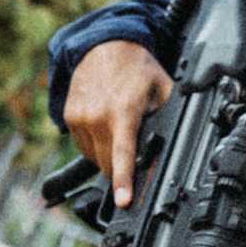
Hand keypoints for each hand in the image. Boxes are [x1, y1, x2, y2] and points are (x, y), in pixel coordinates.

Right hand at [63, 40, 172, 206]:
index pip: (123, 153)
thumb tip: (176, 144)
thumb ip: (168, 117)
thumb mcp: (163, 89)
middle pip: (108, 163)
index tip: (123, 201)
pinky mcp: (69, 117)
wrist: (104, 45)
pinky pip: (83, 146)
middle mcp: (97, 116)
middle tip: (137, 156)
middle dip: (122, 169)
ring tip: (122, 131)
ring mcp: (80, 117)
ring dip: (108, 156)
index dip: (124, 181)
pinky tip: (107, 127)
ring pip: (95, 157)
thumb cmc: (137, 68)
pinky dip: (96, 145)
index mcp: (123, 112)